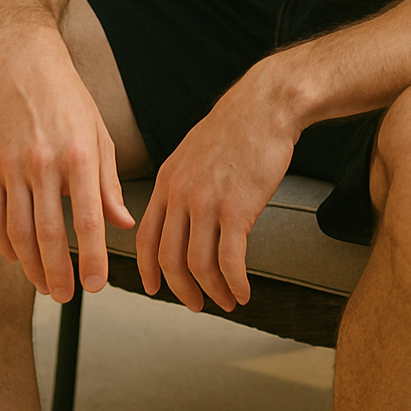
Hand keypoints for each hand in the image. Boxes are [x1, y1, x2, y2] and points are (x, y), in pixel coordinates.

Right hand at [0, 31, 133, 301]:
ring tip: (45, 286)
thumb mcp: (100, 136)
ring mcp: (11, 166)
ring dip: (30, 266)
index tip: (96, 286)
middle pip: (48, 234)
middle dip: (58, 273)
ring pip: (18, 232)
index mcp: (79, 156)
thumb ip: (108, 185)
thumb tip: (123, 224)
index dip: (90, 258)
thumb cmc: (70, 100)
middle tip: (67, 297)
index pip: (87, 220)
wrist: (25, 64)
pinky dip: (4, 243)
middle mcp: (44, 163)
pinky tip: (16, 258)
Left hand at [135, 58, 300, 312]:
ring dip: (214, 291)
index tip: (155, 289)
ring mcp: (207, 202)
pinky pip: (230, 260)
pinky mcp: (237, 209)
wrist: (265, 105)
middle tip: (197, 304)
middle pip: (169, 258)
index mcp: (167, 180)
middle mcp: (180, 194)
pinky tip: (244, 291)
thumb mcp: (192, 151)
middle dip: (181, 290)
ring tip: (229, 301)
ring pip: (199, 265)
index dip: (148, 269)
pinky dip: (235, 283)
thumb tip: (179, 211)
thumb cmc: (236, 126)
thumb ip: (181, 182)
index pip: (145, 236)